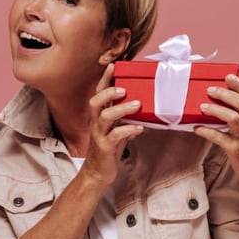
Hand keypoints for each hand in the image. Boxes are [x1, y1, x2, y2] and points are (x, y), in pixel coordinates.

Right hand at [82, 64, 143, 186]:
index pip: (98, 93)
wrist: (97, 173)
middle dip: (108, 92)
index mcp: (98, 116)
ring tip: (137, 105)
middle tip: (124, 88)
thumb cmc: (108, 149)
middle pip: (95, 101)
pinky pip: (115, 136)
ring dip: (121, 109)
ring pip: (105, 117)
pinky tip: (139, 129)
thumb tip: (143, 105)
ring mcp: (99, 135)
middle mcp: (96, 123)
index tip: (112, 66)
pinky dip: (128, 130)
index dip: (104, 79)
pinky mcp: (104, 147)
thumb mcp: (116, 129)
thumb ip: (125, 117)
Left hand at [193, 74, 238, 192]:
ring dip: (216, 110)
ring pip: (233, 118)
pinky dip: (207, 132)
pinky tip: (197, 129)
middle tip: (210, 90)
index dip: (238, 85)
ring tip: (203, 106)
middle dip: (225, 94)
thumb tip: (224, 107)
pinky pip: (220, 138)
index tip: (228, 76)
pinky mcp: (236, 150)